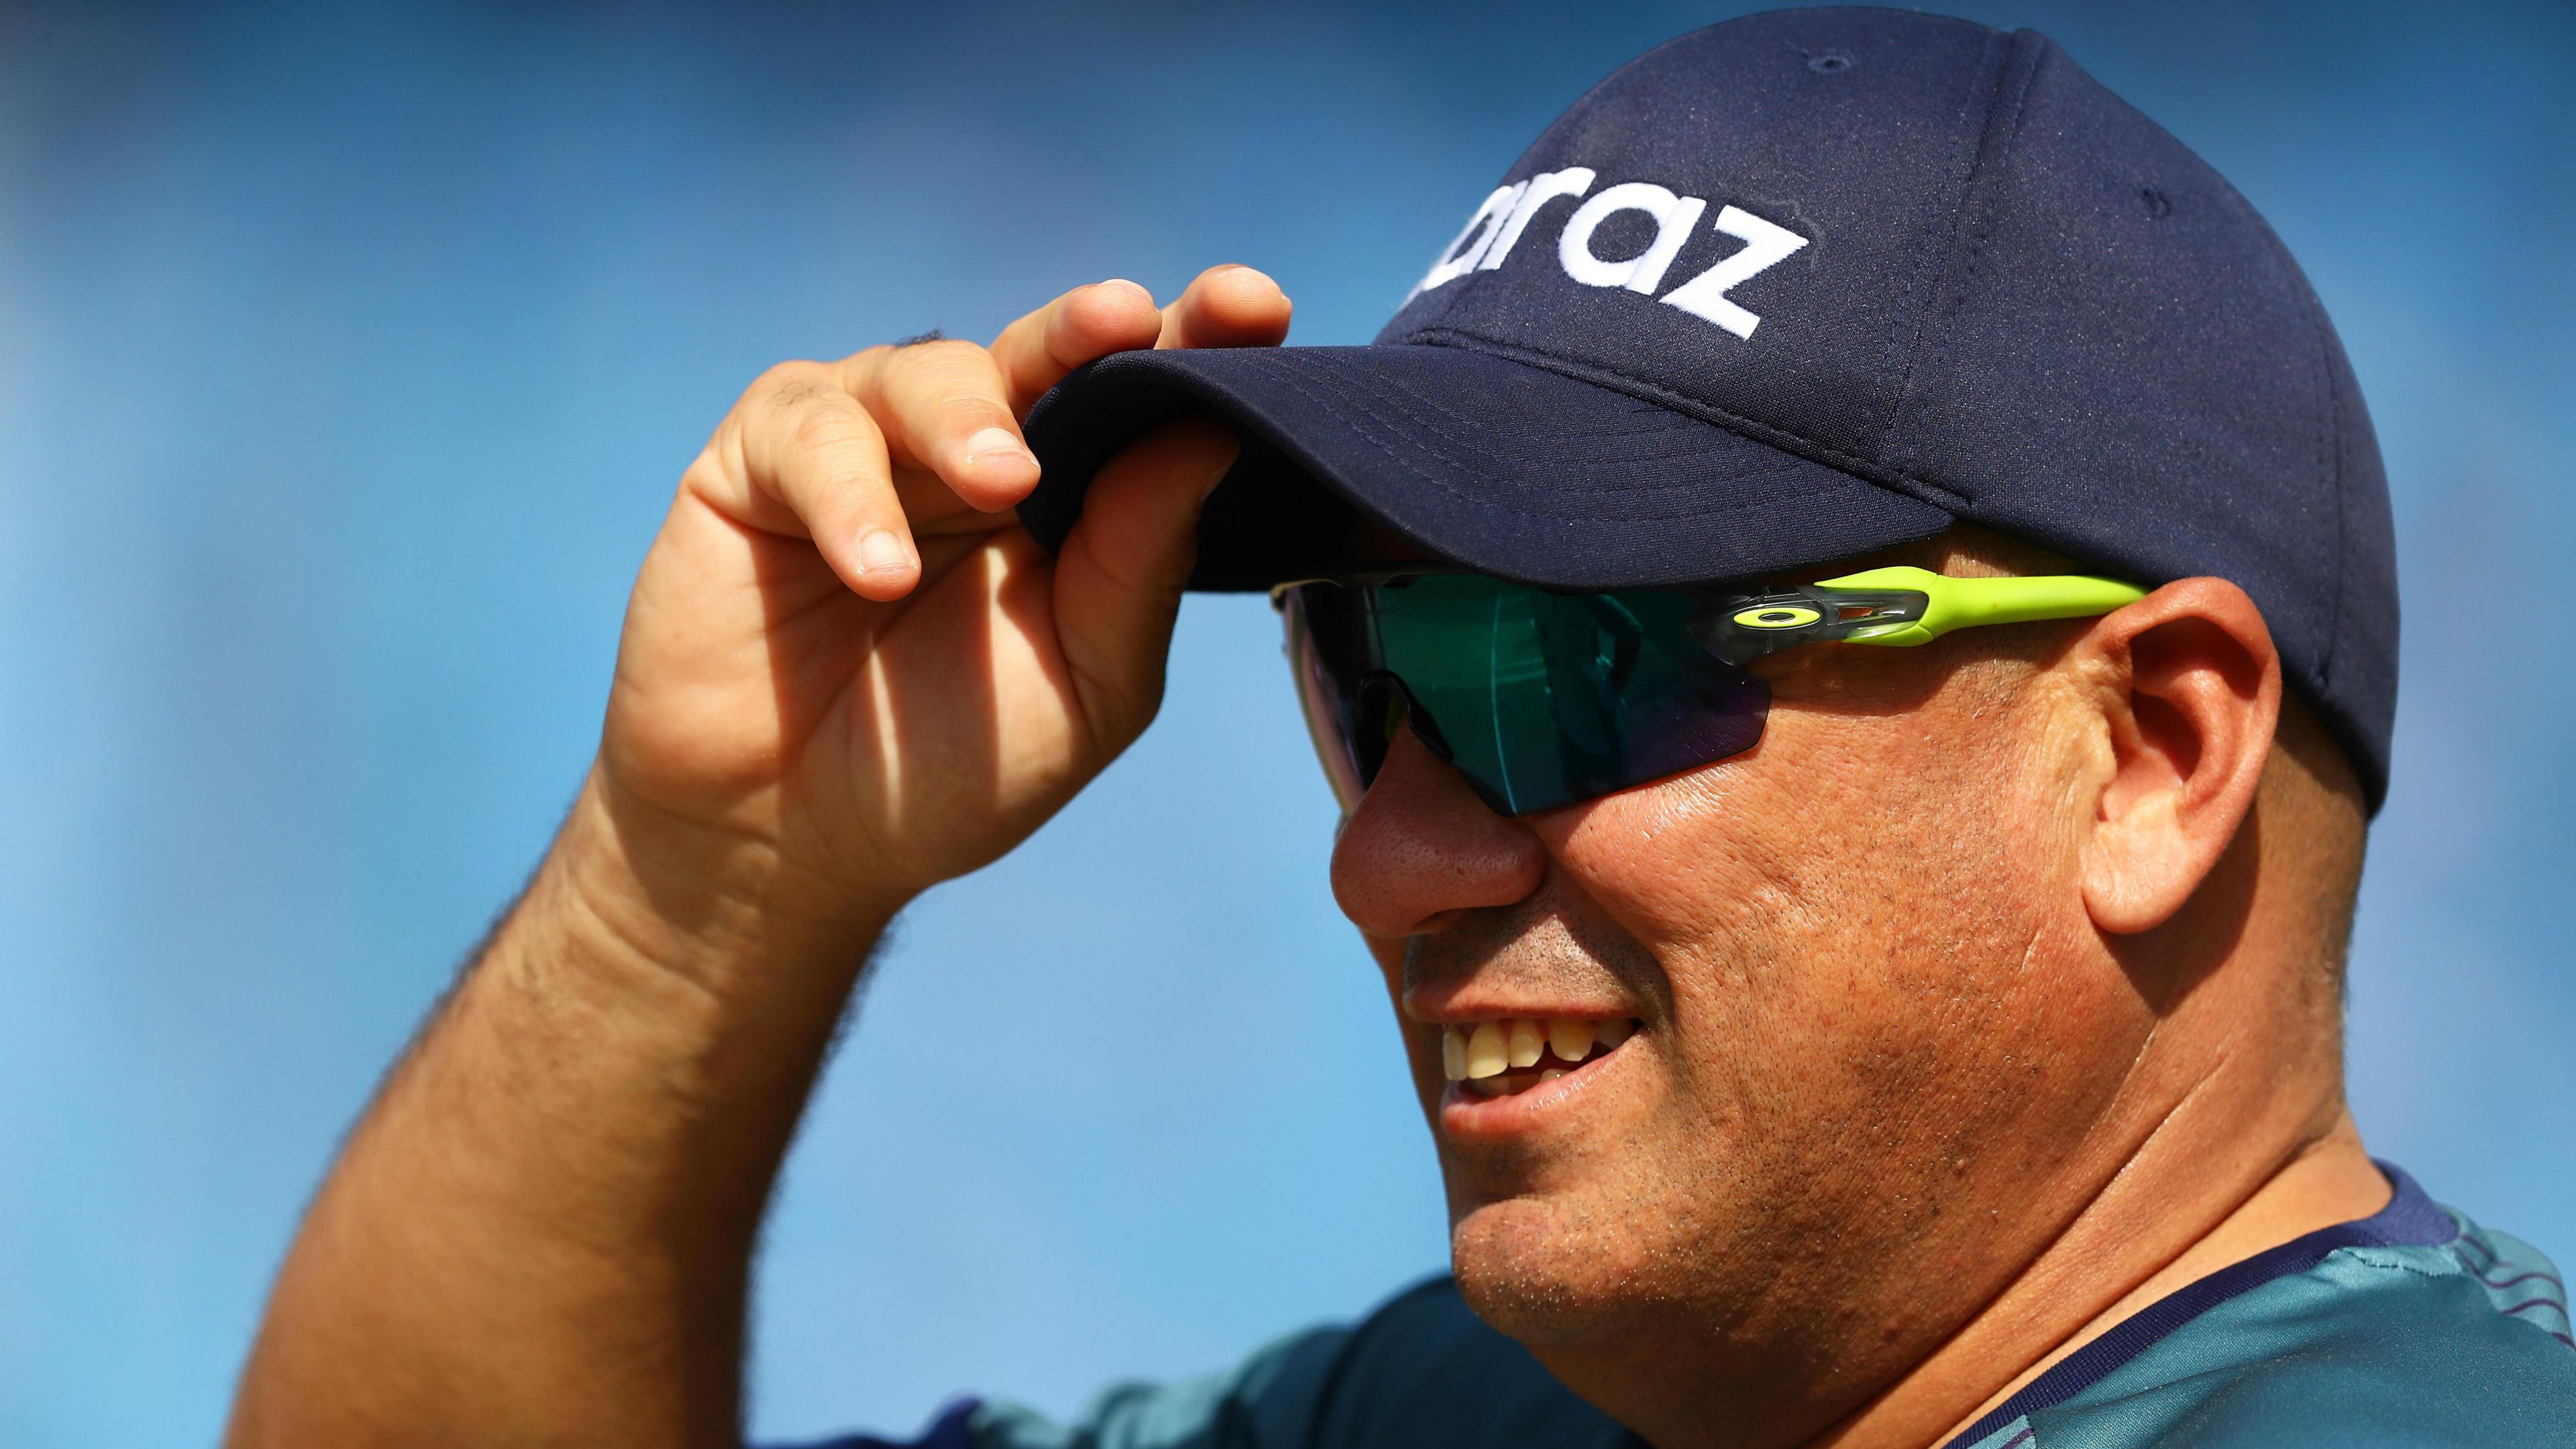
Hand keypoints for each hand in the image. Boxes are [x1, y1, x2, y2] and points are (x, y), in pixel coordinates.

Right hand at [589, 266, 1291, 960]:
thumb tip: (1213, 431)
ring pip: (927, 373)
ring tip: (1003, 482)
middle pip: (1047, 350)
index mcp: (1078, 491)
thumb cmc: (952, 767)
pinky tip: (879, 573)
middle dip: (1093, 325)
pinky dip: (851, 497)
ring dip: (968, 420)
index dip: (1200, 338)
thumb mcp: (1084, 682)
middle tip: (1130, 316)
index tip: (1259, 307)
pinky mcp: (757, 459)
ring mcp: (867, 441)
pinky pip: (810, 432)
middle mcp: (977, 445)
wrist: (788, 843)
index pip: (1148, 392)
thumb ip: (1140, 564)